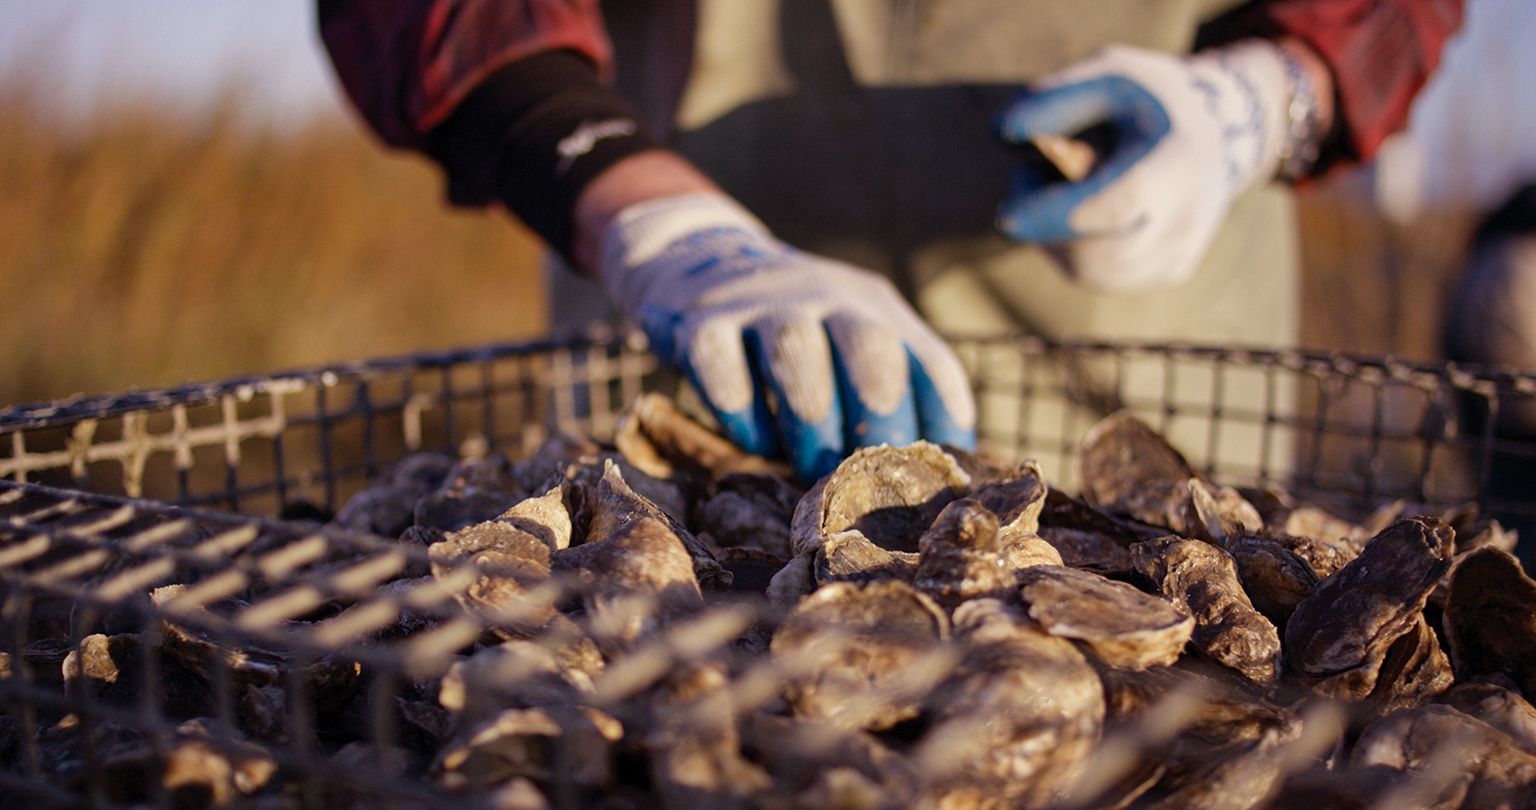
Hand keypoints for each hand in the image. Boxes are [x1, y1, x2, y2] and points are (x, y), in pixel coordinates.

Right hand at [600, 193, 975, 480]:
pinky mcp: (700, 323)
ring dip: (811, 427)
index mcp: (876, 308)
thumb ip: (887, 394)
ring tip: (810, 471)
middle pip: (872, 351)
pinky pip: (725, 373)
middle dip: (878, 424)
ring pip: (798, 358)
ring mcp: (762, 304)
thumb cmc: (796, 335)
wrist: (703, 263)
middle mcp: (827, 295)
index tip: (935, 475)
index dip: (942, 424)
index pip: (931, 364)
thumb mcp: (849, 343)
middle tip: (868, 479)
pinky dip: (744, 418)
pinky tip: (756, 443)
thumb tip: (930, 483)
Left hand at [995, 41, 1312, 291]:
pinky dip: (1076, 246)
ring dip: (1055, 234)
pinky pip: (1102, 275)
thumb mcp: (1107, 75)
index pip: (1115, 205)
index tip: (1005, 219)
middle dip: (1045, 218)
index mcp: (1175, 161)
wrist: (1222, 132)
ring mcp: (1180, 252)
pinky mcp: (1171, 271)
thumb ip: (1054, 100)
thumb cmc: (1150, 102)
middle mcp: (1186, 218)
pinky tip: (1088, 208)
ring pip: (1091, 271)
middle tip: (1033, 170)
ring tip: (1067, 184)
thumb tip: (1002, 138)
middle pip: (1094, 251)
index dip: (1057, 216)